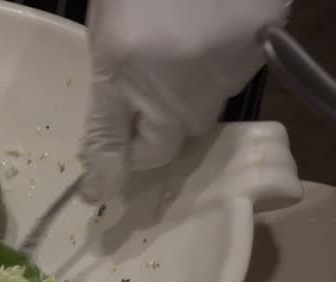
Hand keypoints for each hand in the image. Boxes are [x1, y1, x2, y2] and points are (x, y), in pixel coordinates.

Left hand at [79, 0, 290, 202]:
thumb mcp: (108, 24)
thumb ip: (108, 77)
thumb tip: (112, 126)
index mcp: (120, 67)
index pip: (107, 143)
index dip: (103, 172)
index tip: (97, 191)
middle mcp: (167, 84)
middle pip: (159, 147)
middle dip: (146, 141)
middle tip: (139, 120)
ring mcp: (213, 77)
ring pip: (194, 123)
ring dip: (179, 110)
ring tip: (174, 67)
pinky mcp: (248, 65)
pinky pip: (222, 93)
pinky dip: (209, 81)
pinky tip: (204, 48)